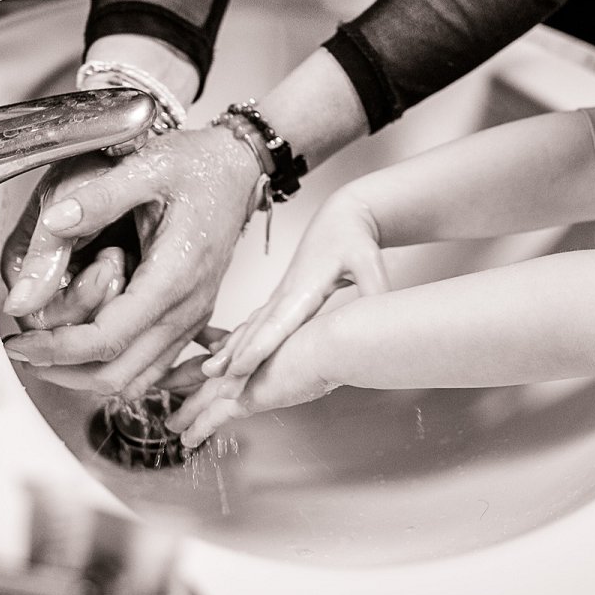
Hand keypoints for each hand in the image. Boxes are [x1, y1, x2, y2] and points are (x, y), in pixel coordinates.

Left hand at [0, 125, 264, 397]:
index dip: (56, 348)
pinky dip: (113, 368)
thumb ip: (97, 198)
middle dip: (62, 370)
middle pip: (118, 374)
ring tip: (44, 352)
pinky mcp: (190, 320)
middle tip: (23, 348)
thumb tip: (53, 222)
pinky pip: (151, 367)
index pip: (108, 338)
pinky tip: (82, 351)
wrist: (238, 169)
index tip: (20, 341)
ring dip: (85, 374)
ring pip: (134, 379)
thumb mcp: (146, 167)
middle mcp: (187, 308)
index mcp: (175, 276)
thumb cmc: (199, 168)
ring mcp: (191, 319)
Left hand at [166, 320, 336, 448]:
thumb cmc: (327, 339)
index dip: (210, 342)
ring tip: (170, 422)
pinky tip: (186, 439)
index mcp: (256, 342)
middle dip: (178, 377)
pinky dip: (197, 429)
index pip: (226, 342)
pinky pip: (211, 418)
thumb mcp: (313, 337)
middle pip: (200, 368)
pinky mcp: (241, 398)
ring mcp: (238, 378)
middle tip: (160, 381)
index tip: (201, 340)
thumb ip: (305, 345)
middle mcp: (241, 358)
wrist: (325, 346)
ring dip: (182, 409)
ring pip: (198, 396)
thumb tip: (321, 348)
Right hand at [200, 190, 387, 393]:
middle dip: (234, 354)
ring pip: (252, 326)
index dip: (257, 347)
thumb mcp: (370, 260)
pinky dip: (239, 338)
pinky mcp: (283, 297)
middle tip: (212, 377)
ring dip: (231, 349)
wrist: (342, 217)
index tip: (239, 367)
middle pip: (257, 329)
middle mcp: (287, 292)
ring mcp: (282, 295)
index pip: (278, 323)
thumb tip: (383, 314)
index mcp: (306, 286)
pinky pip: (257, 322)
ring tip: (210, 371)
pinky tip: (227, 352)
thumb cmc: (355, 238)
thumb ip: (376, 288)